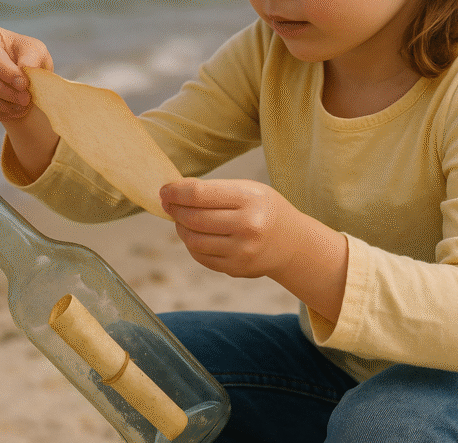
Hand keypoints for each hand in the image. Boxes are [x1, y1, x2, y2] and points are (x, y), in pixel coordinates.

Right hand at [0, 24, 53, 122]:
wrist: (20, 77)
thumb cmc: (27, 58)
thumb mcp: (36, 52)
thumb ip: (33, 57)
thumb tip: (25, 67)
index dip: (4, 70)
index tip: (24, 84)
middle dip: (2, 90)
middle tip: (26, 99)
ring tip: (21, 107)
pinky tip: (12, 112)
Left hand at [161, 178, 297, 278]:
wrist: (293, 243)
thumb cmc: (265, 209)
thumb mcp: (248, 190)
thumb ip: (214, 190)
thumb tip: (174, 191)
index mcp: (250, 199)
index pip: (200, 194)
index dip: (176, 192)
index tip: (164, 190)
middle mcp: (248, 226)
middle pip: (194, 218)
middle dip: (175, 210)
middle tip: (168, 204)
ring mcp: (242, 251)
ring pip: (194, 240)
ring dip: (180, 228)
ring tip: (181, 219)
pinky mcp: (236, 269)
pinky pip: (201, 257)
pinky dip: (191, 245)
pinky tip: (194, 235)